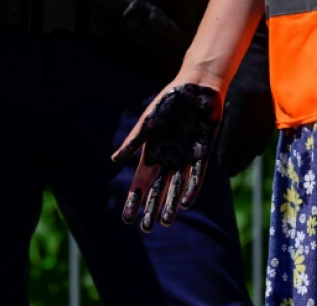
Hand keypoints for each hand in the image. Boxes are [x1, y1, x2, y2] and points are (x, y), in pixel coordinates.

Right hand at [112, 83, 222, 231]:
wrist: (197, 87)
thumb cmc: (170, 101)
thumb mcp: (148, 122)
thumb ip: (134, 141)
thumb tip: (114, 160)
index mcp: (152, 152)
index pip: (141, 182)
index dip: (134, 199)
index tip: (126, 219)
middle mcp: (169, 158)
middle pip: (159, 189)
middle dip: (152, 208)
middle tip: (147, 229)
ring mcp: (186, 156)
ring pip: (177, 186)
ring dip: (171, 204)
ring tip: (165, 222)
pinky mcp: (203, 151)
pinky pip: (197, 174)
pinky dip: (191, 188)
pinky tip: (185, 203)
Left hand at [216, 29, 275, 175]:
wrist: (259, 48)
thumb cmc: (235, 66)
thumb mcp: (224, 87)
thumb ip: (216, 109)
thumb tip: (207, 134)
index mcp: (238, 104)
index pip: (230, 138)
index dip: (224, 155)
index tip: (217, 168)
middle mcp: (253, 110)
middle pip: (243, 145)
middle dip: (234, 161)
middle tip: (226, 172)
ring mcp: (266, 111)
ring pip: (255, 143)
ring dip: (245, 158)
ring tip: (235, 168)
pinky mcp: (273, 110)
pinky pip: (265, 135)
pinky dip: (257, 147)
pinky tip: (250, 153)